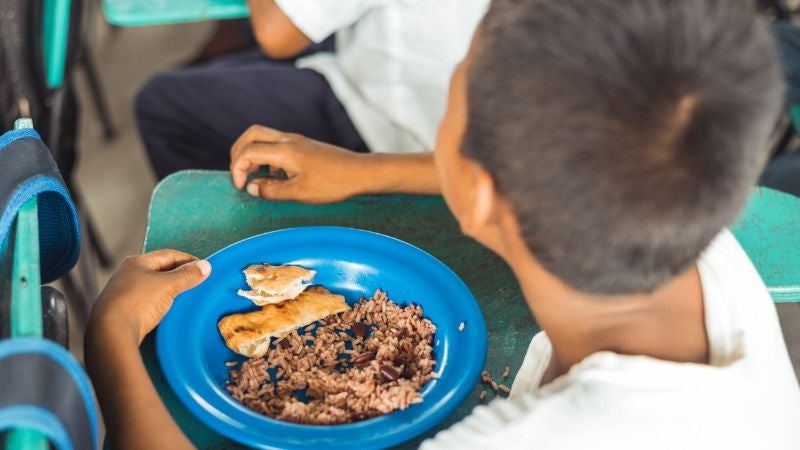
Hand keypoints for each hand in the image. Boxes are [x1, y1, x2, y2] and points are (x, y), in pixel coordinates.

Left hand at [89, 249, 210, 343]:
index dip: (189, 260)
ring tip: (187, 298)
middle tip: (198, 283)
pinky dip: (162, 304)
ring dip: (172, 291)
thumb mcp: (167, 286)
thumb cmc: (137, 303)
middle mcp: (128, 275)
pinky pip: (149, 302)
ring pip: (155, 287)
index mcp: (137, 263)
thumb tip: (205, 266)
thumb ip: (187, 275)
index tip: (204, 269)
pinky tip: (170, 311)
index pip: (169, 254)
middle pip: (162, 270)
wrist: (111, 334)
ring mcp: (125, 293)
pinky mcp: (125, 311)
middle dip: (181, 276)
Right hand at [230, 125, 368, 203]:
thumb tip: (252, 188)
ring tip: (254, 177)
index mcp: (285, 151)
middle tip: (238, 174)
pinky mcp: (303, 146)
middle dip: (238, 153)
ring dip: (252, 154)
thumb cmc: (334, 183)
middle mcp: (288, 140)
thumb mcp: (300, 193)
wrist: (360, 173)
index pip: (248, 151)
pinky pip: (276, 145)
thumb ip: (272, 190)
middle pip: (251, 135)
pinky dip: (267, 156)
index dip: (237, 169)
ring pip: (263, 137)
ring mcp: (296, 141)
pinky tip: (275, 176)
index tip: (241, 187)